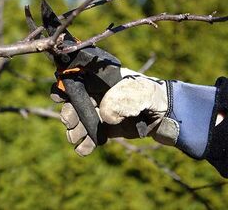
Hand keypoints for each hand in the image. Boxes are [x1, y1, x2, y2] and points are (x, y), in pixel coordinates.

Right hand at [51, 68, 178, 155]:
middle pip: (72, 102)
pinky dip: (84, 144)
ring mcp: (100, 111)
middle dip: (68, 113)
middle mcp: (97, 94)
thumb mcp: (140, 93)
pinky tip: (85, 149)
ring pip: (78, 121)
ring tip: (78, 139)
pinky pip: (88, 135)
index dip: (63, 86)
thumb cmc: (154, 97)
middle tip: (71, 123)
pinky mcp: (105, 128)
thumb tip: (104, 117)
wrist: (169, 117)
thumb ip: (121, 100)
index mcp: (102, 79)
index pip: (75, 78)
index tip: (58, 97)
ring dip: (74, 131)